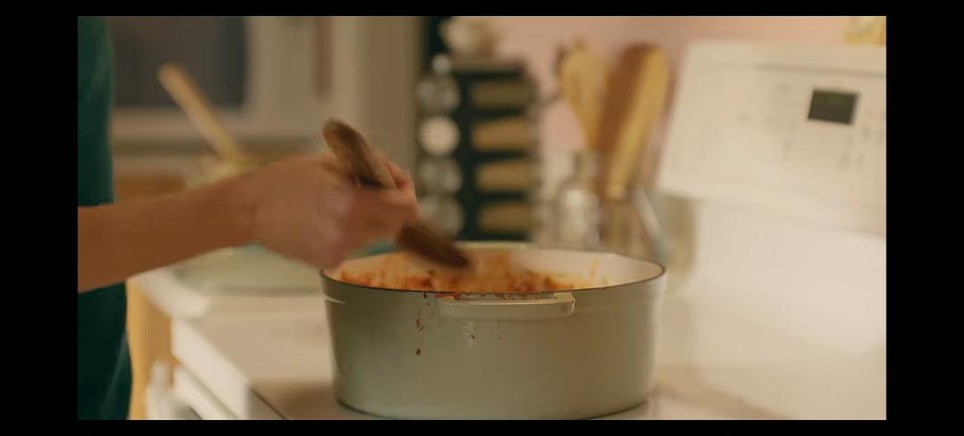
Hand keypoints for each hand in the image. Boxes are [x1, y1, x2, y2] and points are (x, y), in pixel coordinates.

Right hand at [237, 152, 417, 268]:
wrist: (249, 209)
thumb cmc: (286, 179)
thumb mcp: (331, 164)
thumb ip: (369, 171)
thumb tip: (394, 178)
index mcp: (353, 202)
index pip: (407, 208)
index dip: (407, 192)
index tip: (397, 184)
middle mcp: (350, 230)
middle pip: (395, 224)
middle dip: (388, 207)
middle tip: (370, 190)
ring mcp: (340, 250)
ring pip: (374, 236)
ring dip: (367, 220)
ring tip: (340, 203)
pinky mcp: (329, 261)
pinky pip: (353, 246)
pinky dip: (349, 232)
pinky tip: (326, 220)